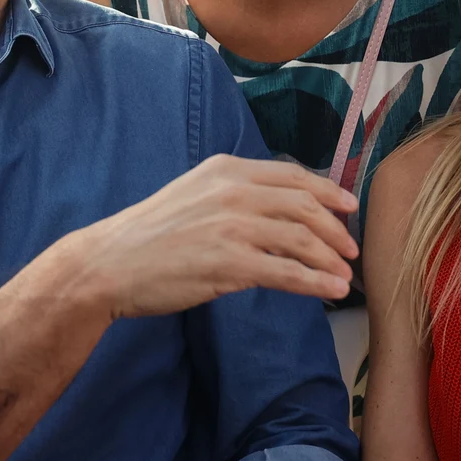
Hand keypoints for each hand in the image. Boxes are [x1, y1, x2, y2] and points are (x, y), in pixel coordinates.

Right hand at [65, 155, 358, 317]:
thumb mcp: (194, 194)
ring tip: (345, 275)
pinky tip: (331, 291)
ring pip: (303, 239)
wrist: (110, 263)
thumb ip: (232, 193)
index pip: (293, 176)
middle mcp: (234, 191)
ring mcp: (234, 227)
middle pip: (306, 205)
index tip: (348, 207)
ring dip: (331, 258)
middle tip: (350, 249)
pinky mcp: (231, 264)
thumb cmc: (150, 234)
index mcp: (226, 169)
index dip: (328, 192)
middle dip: (336, 229)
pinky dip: (316, 282)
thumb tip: (274, 207)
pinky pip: (288, 272)